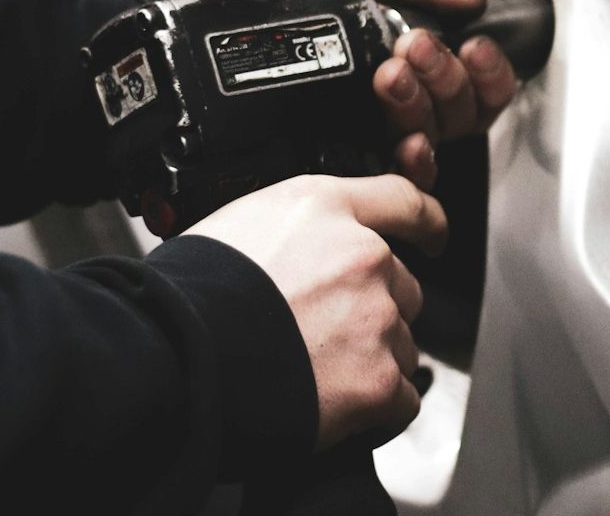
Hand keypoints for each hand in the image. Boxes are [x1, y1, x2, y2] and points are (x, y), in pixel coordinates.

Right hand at [183, 173, 445, 448]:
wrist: (176, 359)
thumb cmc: (188, 295)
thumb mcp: (238, 223)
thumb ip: (292, 229)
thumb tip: (299, 249)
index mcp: (324, 208)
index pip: (404, 200)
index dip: (426, 222)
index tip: (433, 235)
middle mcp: (362, 255)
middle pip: (402, 284)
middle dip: (374, 309)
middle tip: (324, 333)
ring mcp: (375, 318)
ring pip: (403, 342)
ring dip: (374, 359)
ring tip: (317, 372)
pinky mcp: (378, 380)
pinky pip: (402, 398)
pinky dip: (378, 408)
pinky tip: (339, 407)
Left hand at [199, 0, 519, 187]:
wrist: (204, 8)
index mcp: (401, 46)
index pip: (472, 76)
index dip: (487, 68)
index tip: (471, 45)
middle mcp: (393, 93)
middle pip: (462, 110)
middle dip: (447, 76)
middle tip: (412, 46)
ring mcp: (368, 127)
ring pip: (436, 139)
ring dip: (425, 106)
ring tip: (390, 74)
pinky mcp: (339, 154)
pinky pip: (399, 176)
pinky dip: (414, 158)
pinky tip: (404, 140)